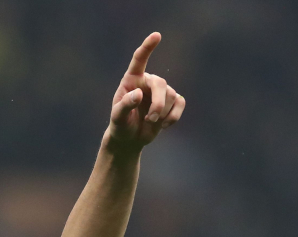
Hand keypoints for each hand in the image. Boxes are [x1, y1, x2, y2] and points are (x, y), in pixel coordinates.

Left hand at [105, 33, 184, 153]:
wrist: (130, 138)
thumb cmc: (120, 125)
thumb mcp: (117, 118)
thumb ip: (125, 105)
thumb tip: (138, 93)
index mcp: (131, 79)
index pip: (139, 59)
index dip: (148, 47)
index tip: (156, 35)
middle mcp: (147, 81)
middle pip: (160, 84)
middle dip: (158, 103)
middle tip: (150, 119)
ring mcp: (161, 91)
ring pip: (170, 96)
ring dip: (162, 114)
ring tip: (150, 122)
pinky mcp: (172, 101)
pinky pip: (180, 103)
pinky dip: (173, 116)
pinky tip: (163, 125)